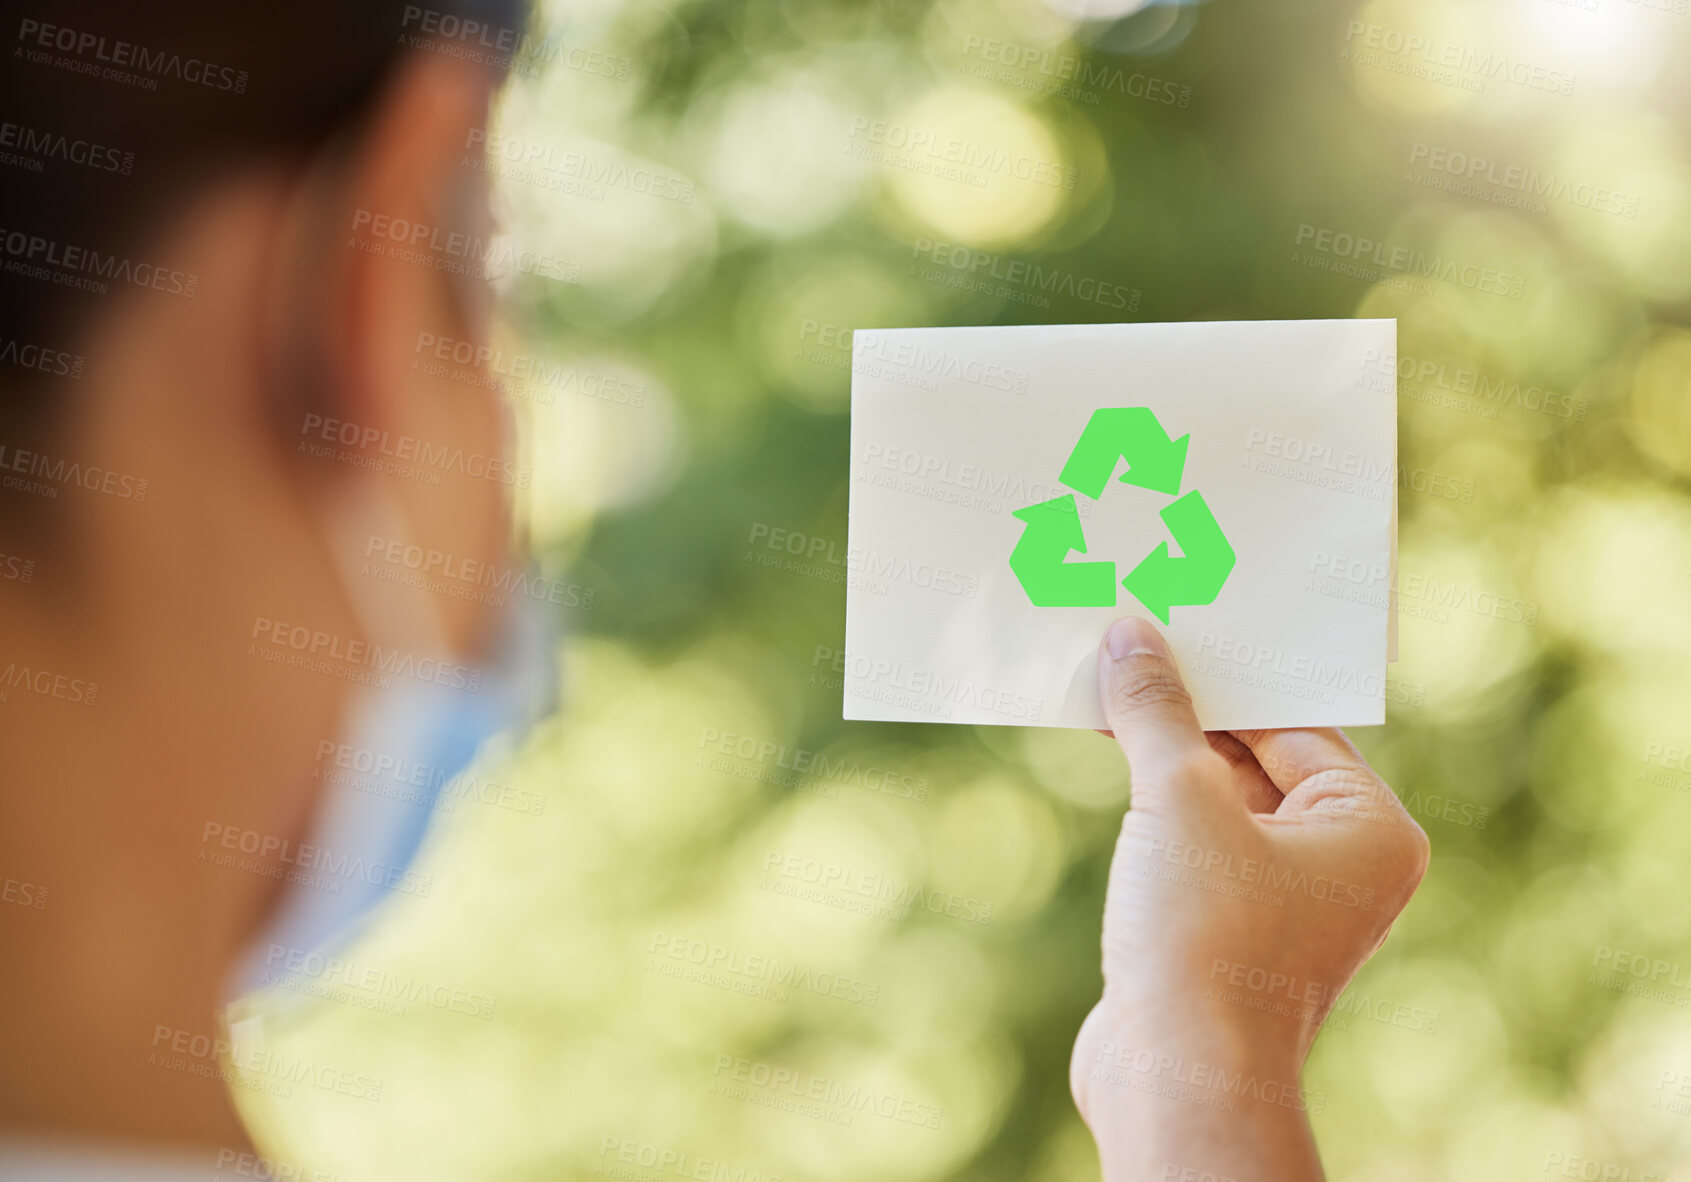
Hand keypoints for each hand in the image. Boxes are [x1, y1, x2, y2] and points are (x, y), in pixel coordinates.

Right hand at [1071, 617, 1428, 1181]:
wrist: (1178, 1077)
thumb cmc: (1204, 939)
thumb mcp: (1179, 799)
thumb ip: (1158, 712)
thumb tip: (1133, 639)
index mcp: (1370, 827)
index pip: (1292, 720)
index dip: (1223, 675)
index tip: (1163, 628)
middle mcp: (1343, 864)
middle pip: (1257, 755)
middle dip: (1187, 713)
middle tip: (1124, 651)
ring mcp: (1287, 902)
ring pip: (1219, 801)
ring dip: (1163, 757)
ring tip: (1104, 696)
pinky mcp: (1231, 930)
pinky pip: (1195, 843)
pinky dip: (1154, 808)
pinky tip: (1108, 765)